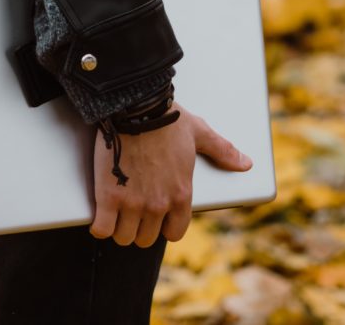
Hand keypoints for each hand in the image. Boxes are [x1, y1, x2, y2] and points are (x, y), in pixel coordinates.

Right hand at [89, 101, 252, 246]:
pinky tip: (100, 215)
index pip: (174, 233)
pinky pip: (101, 229)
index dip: (163, 226)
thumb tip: (246, 163)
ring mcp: (133, 203)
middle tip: (131, 211)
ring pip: (124, 237)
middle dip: (138, 228)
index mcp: (181, 194)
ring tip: (115, 212)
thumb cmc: (167, 118)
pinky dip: (99, 225)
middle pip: (145, 239)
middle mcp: (159, 204)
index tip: (154, 214)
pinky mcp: (108, 197)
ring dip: (119, 227)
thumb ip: (222, 152)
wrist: (135, 106)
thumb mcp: (199, 133)